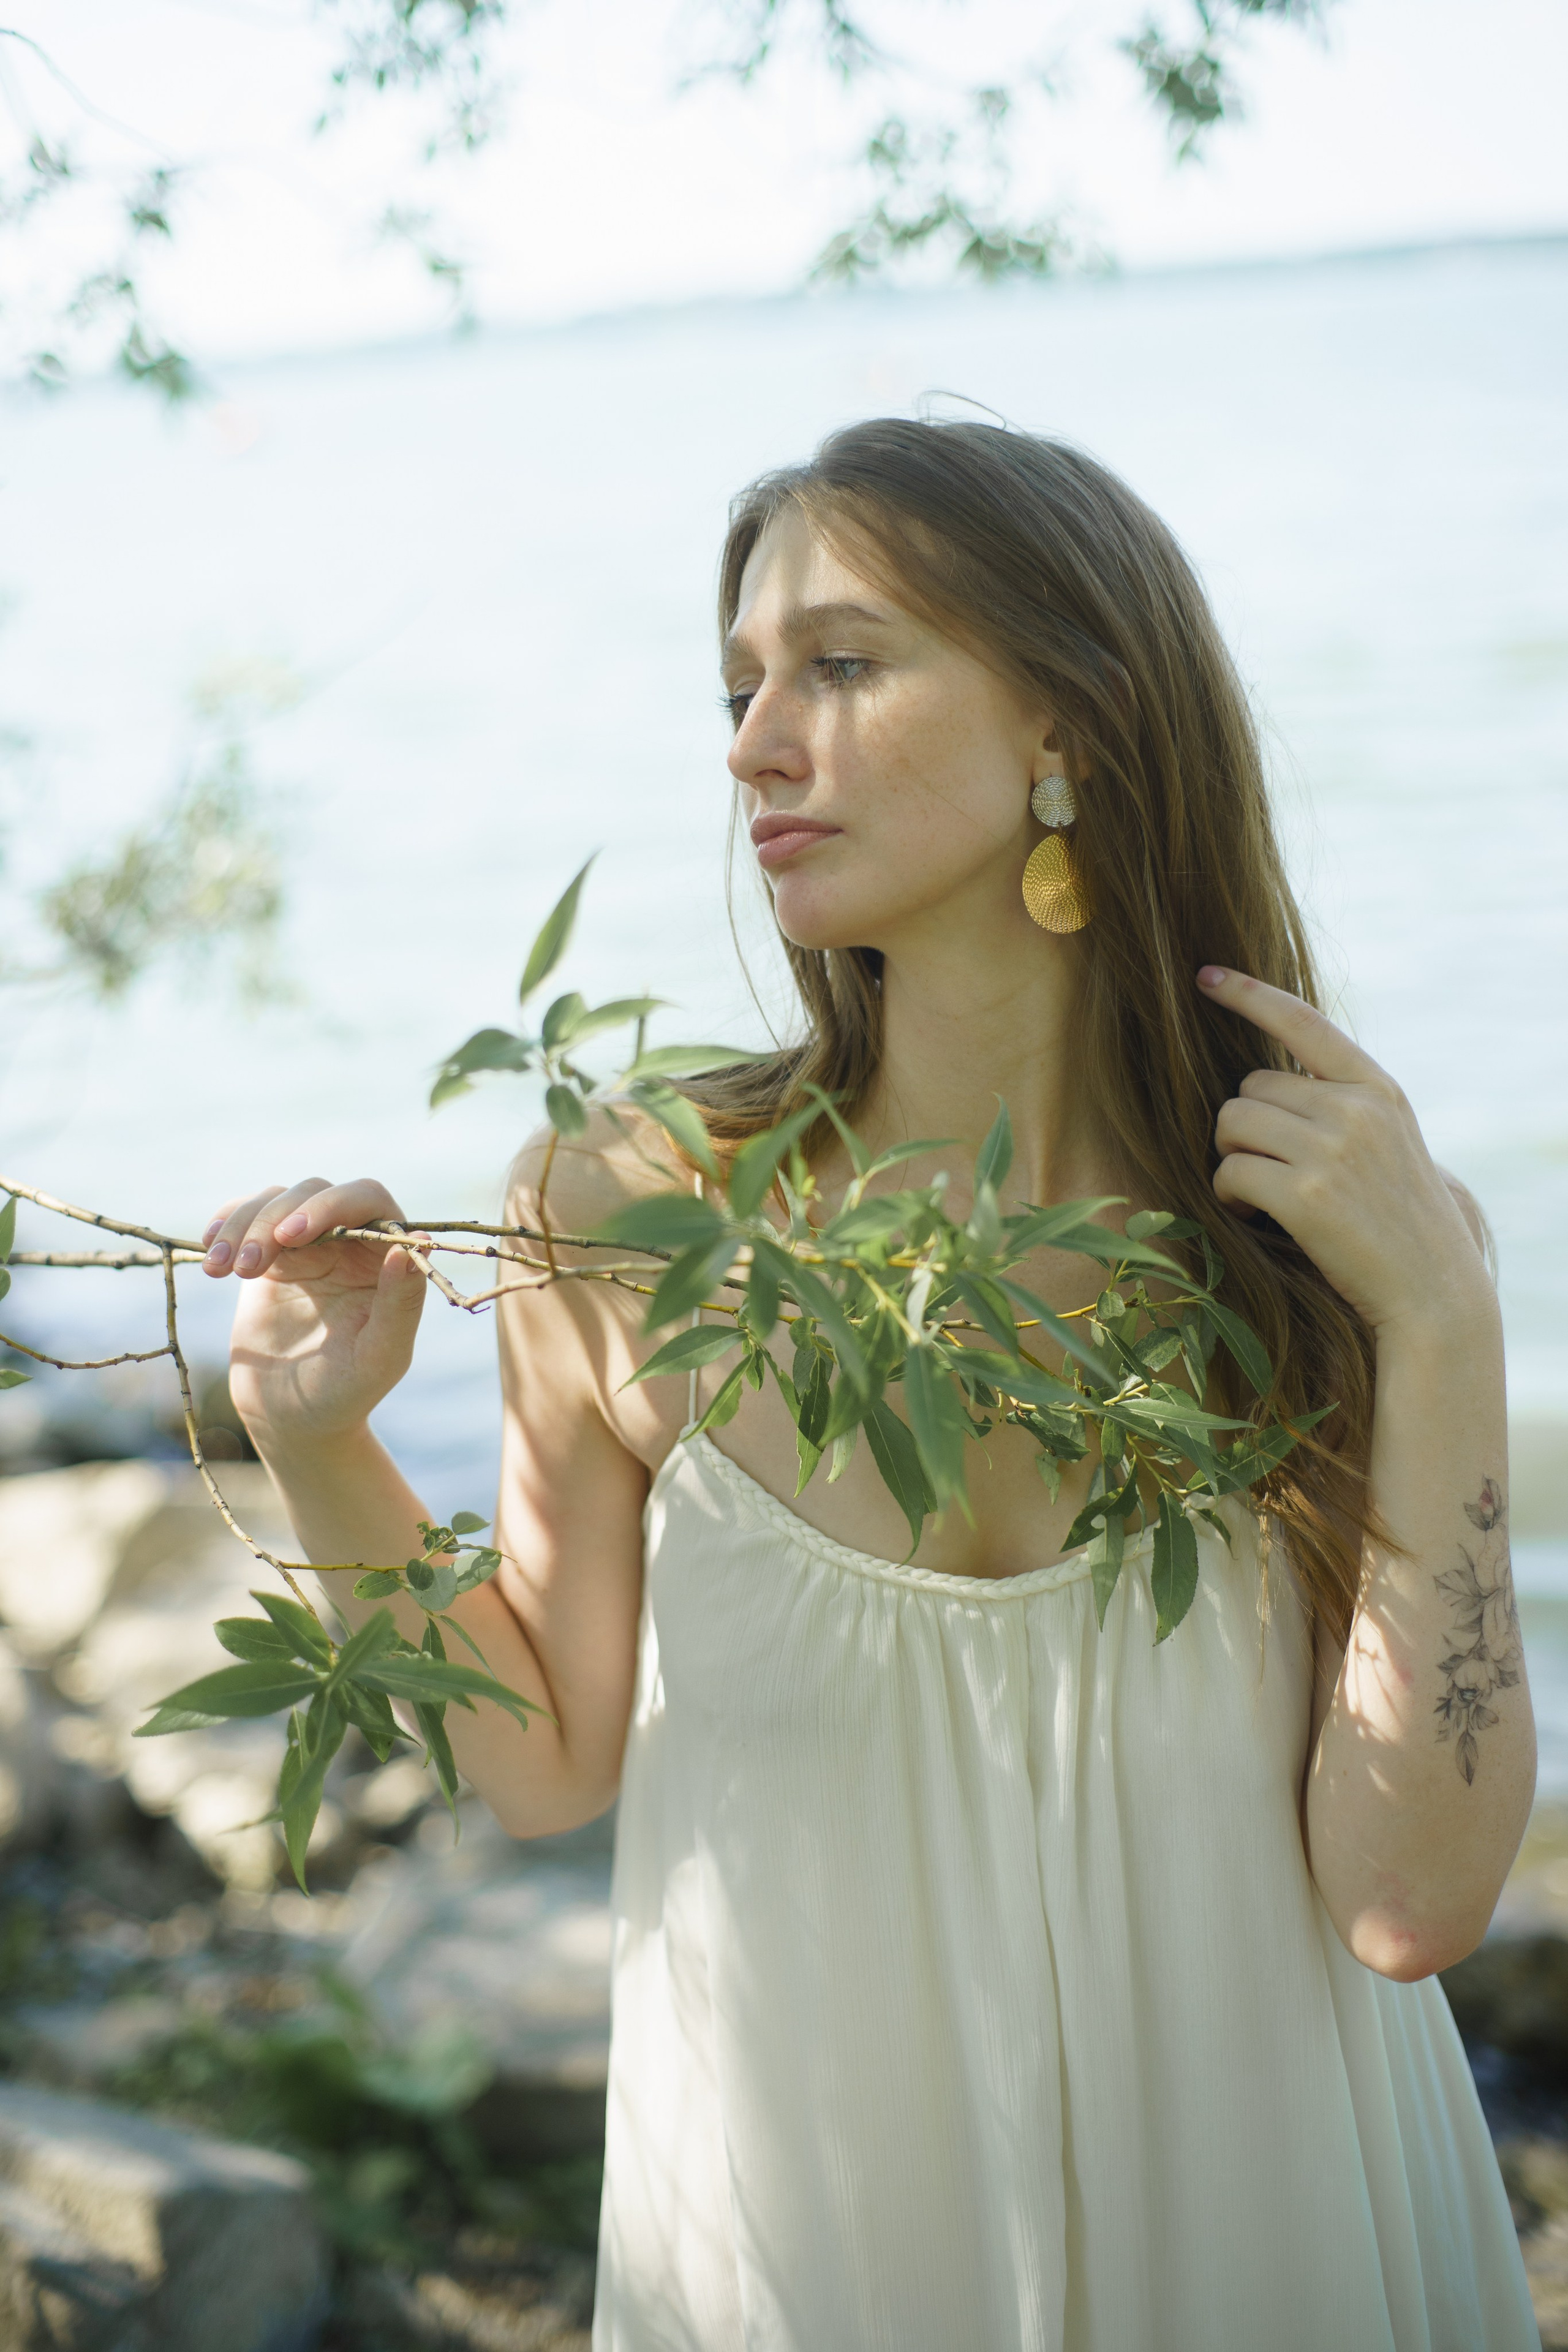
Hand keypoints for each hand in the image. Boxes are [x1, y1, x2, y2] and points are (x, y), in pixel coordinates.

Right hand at [200, 1177, 425, 1449]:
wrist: (292, 1418)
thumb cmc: (347, 1392)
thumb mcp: (380, 1356)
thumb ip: (402, 1304)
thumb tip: (415, 1244)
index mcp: (387, 1257)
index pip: (367, 1199)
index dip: (331, 1206)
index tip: (292, 1237)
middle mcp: (351, 1241)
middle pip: (314, 1192)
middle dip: (275, 1218)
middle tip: (248, 1267)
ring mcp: (307, 1245)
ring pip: (275, 1200)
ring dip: (243, 1226)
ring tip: (220, 1271)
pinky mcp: (269, 1255)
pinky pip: (245, 1218)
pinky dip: (224, 1227)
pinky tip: (211, 1255)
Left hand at [1198, 967, 1492, 1340]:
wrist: (1431, 1290)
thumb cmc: (1398, 1221)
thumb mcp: (1388, 1142)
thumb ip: (1342, 1104)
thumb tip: (1265, 1081)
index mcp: (1378, 1089)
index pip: (1305, 1022)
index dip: (1249, 995)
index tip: (1205, 975)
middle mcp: (1356, 1109)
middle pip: (1249, 1087)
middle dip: (1243, 1126)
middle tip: (1265, 1167)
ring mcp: (1332, 1151)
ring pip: (1231, 1124)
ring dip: (1230, 1159)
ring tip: (1260, 1193)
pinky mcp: (1305, 1196)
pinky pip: (1228, 1173)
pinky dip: (1228, 1196)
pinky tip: (1254, 1216)